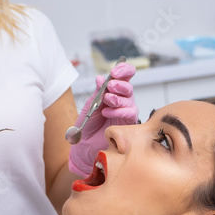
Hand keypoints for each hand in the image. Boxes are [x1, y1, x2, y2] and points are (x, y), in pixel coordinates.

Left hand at [69, 62, 137, 176]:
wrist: (84, 144)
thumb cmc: (88, 124)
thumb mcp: (90, 105)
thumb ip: (97, 92)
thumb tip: (101, 78)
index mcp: (113, 91)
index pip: (124, 76)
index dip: (123, 70)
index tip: (115, 70)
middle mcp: (123, 100)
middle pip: (128, 87)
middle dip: (119, 84)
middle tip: (110, 86)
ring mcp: (126, 112)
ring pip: (129, 99)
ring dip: (117, 98)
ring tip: (106, 101)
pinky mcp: (128, 124)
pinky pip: (129, 113)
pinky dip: (117, 111)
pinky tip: (107, 113)